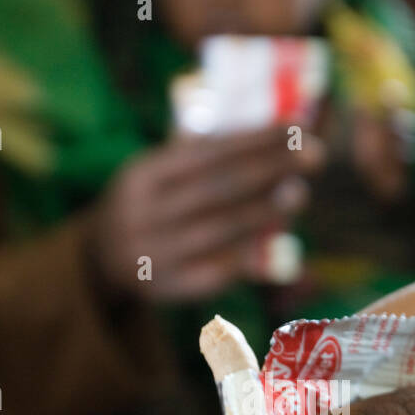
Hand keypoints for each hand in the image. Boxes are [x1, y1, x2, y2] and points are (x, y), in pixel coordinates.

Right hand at [92, 128, 323, 300]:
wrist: (101, 258)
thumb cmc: (149, 204)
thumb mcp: (157, 173)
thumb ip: (198, 153)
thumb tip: (266, 131)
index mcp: (144, 175)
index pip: (208, 151)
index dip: (256, 138)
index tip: (297, 127)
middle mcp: (146, 214)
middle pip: (218, 187)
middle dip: (270, 168)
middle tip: (313, 155)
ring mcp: (156, 253)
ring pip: (221, 229)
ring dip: (266, 210)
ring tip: (299, 193)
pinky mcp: (170, 287)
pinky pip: (217, 270)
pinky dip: (250, 254)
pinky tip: (278, 240)